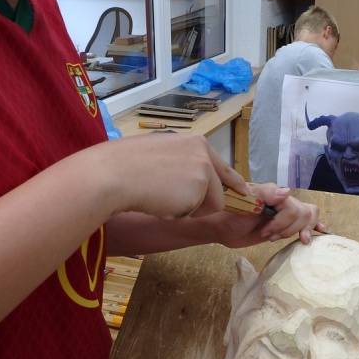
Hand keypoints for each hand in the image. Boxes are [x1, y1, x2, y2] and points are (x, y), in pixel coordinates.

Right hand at [100, 133, 248, 219]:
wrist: (115, 174)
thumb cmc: (126, 164)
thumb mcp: (161, 153)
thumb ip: (181, 163)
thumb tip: (189, 178)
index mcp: (196, 143)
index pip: (223, 167)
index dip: (233, 184)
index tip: (244, 193)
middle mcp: (205, 155)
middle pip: (219, 190)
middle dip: (202, 204)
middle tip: (176, 202)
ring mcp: (204, 173)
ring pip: (209, 205)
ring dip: (188, 209)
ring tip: (162, 197)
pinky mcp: (200, 192)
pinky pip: (195, 214)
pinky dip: (179, 215)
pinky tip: (160, 202)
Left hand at [209, 184, 321, 247]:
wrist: (222, 228)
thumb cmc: (229, 216)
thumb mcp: (243, 205)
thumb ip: (264, 195)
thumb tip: (287, 192)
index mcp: (274, 192)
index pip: (293, 208)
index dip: (281, 223)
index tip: (265, 232)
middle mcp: (282, 200)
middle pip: (303, 213)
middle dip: (288, 229)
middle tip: (269, 237)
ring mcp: (285, 213)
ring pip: (307, 217)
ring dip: (297, 231)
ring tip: (278, 239)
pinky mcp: (285, 224)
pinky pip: (305, 221)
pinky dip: (314, 225)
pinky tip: (321, 231)